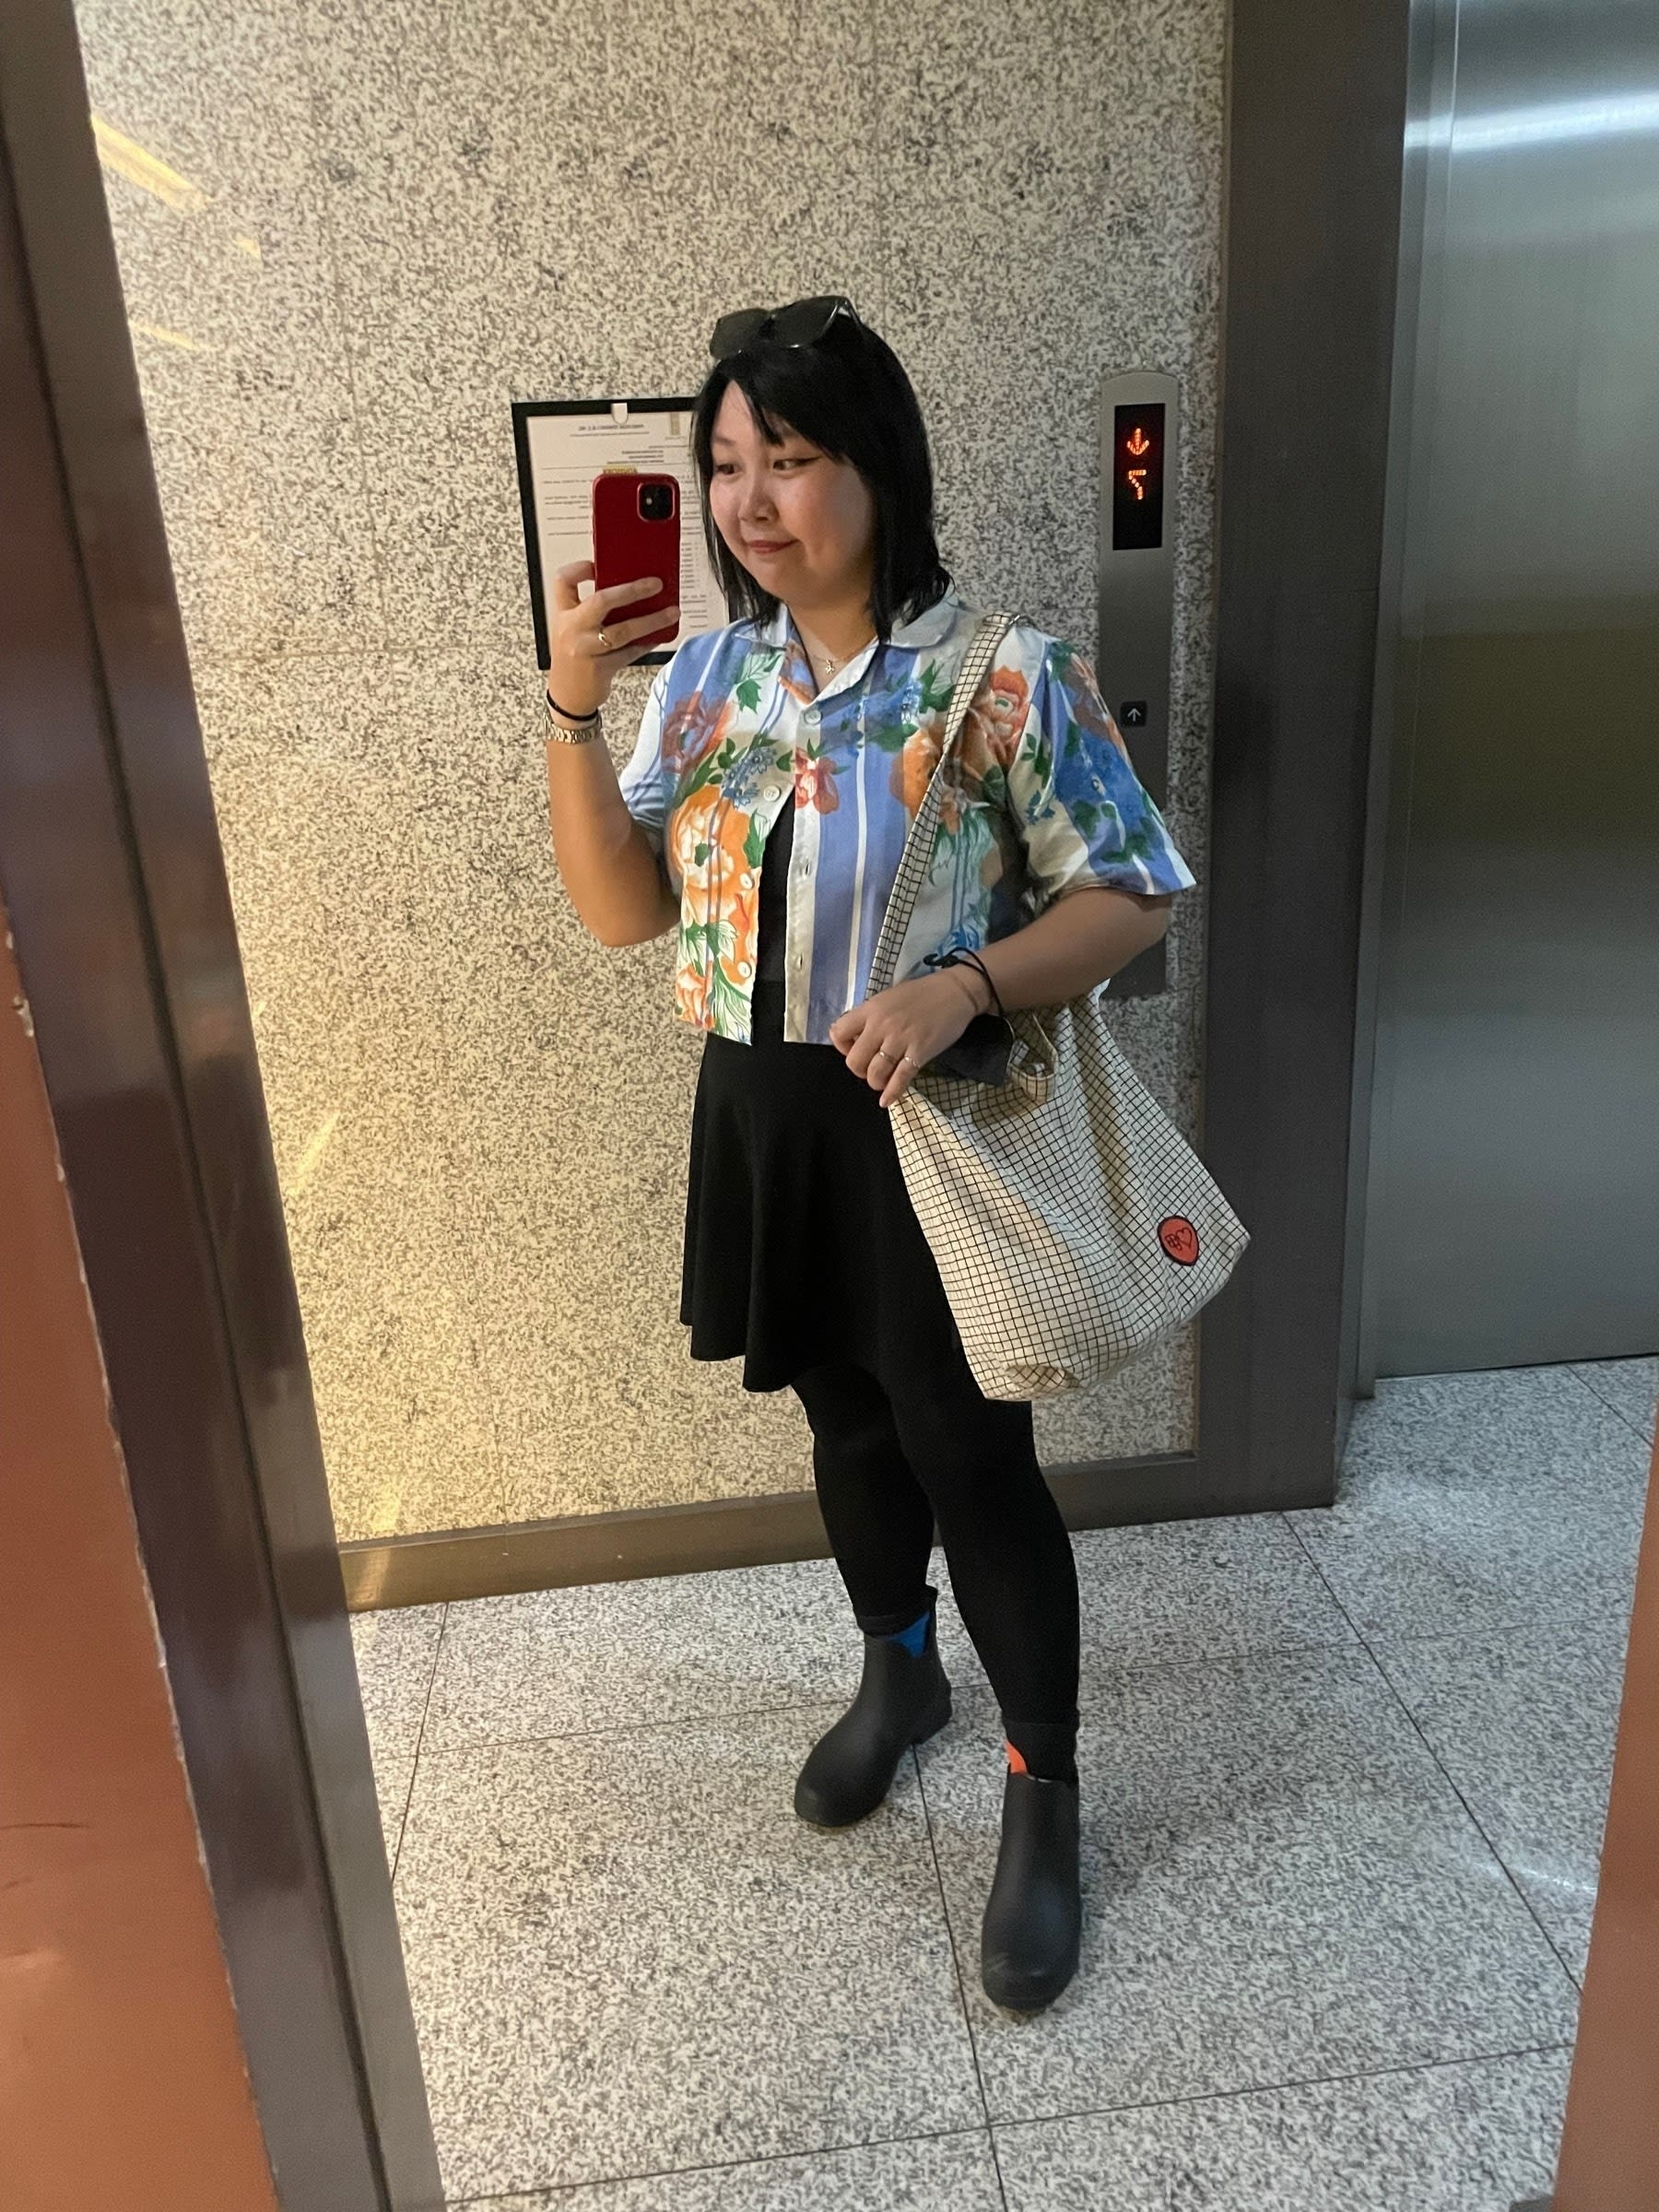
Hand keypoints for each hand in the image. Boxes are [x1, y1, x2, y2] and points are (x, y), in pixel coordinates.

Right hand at [546, 563, 681, 719]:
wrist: (568, 697)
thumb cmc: (574, 659)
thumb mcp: (574, 630)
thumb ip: (591, 611)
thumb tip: (631, 591)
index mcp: (563, 614)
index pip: (563, 582)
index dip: (579, 569)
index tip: (598, 565)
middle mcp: (572, 629)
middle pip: (601, 601)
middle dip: (631, 590)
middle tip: (655, 584)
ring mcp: (585, 649)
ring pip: (622, 630)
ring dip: (650, 620)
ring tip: (671, 613)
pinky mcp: (600, 668)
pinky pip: (629, 652)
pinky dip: (647, 643)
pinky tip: (660, 636)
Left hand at [828, 969, 987, 1108]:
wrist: (955, 991)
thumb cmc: (921, 994)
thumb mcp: (888, 998)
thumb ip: (871, 1017)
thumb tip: (858, 1038)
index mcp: (871, 1009)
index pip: (838, 1033)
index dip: (842, 1047)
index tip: (854, 1049)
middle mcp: (881, 1025)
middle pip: (855, 1060)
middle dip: (860, 1070)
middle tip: (870, 1069)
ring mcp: (901, 1039)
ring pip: (875, 1073)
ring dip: (876, 1082)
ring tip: (882, 1080)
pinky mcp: (920, 1052)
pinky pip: (900, 1078)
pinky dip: (892, 1093)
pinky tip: (887, 1100)